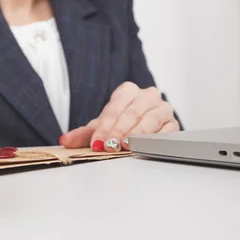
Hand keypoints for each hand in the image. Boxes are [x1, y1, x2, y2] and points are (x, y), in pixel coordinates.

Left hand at [60, 82, 179, 151]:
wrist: (140, 129)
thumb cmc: (118, 125)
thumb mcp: (100, 128)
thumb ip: (82, 134)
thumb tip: (65, 141)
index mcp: (128, 91)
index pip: (115, 108)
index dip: (105, 126)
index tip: (97, 142)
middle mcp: (147, 95)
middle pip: (132, 112)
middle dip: (118, 131)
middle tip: (109, 146)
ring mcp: (163, 108)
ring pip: (150, 119)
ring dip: (137, 134)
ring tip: (125, 146)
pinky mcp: (173, 124)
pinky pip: (167, 131)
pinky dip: (155, 139)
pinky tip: (144, 147)